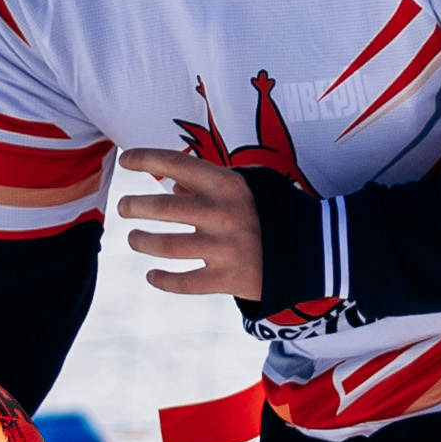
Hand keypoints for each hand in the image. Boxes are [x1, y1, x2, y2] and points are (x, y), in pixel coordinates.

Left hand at [119, 147, 268, 298]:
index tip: (126, 159)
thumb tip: (173, 187)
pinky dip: (163, 280)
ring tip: (134, 238)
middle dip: (134, 206)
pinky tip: (152, 275)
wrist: (317, 250)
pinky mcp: (229, 279)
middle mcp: (223, 214)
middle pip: (162, 208)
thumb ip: (211, 185)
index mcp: (228, 185)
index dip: (145, 158)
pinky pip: (184, 283)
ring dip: (142, 241)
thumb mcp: (250, 186)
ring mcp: (225, 249)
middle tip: (123, 207)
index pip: (176, 164)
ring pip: (167, 246)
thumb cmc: (278, 212)